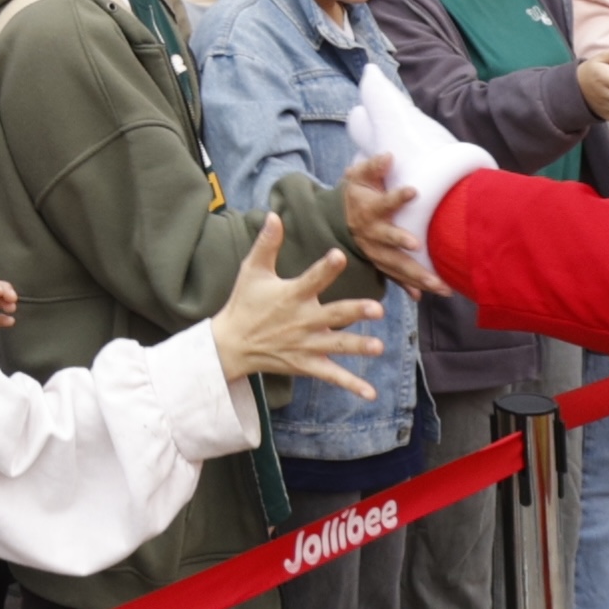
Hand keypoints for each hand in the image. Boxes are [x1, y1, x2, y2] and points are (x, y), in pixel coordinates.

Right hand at [209, 212, 387, 393]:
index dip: (325, 268)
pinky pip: (331, 376)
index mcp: (291, 295)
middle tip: (377, 309)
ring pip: (337, 347)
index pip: (311, 279)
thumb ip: (267, 244)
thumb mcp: (252, 271)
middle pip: (333, 315)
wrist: (230, 345)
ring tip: (379, 347)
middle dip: (354, 312)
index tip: (339, 255)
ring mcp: (306, 345)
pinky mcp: (306, 364)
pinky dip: (350, 385)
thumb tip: (273, 214)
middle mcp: (302, 321)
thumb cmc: (244, 303)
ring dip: (358, 347)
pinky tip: (370, 394)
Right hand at [340, 156, 447, 296]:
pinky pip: (394, 277)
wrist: (338, 220)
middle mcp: (372, 234)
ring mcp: (375, 252)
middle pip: (389, 241)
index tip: (414, 191)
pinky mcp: (380, 264)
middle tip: (419, 246)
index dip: (397, 197)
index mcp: (369, 210)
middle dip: (402, 244)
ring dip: (416, 276)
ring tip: (440, 284)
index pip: (384, 202)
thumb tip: (390, 155)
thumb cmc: (356, 194)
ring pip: (395, 265)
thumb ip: (373, 167)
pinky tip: (421, 295)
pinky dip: (406, 287)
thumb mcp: (358, 177)